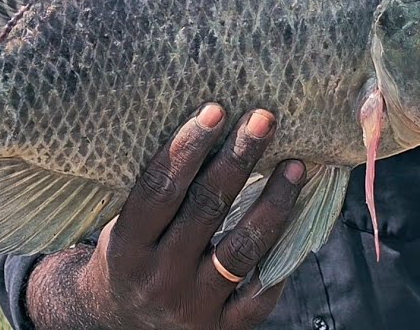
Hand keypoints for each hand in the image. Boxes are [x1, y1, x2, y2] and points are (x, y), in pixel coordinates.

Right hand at [26, 104, 304, 329]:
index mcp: (126, 248)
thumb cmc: (129, 258)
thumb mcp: (124, 228)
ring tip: (296, 165)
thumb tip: (207, 125)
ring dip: (273, 202)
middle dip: (238, 159)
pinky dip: (281, 256)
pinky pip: (261, 291)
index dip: (187, 148)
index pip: (159, 190)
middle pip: (205, 210)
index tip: (215, 110)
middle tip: (264, 119)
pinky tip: (298, 220)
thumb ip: (155, 192)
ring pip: (242, 249)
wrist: (121, 328)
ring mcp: (193, 308)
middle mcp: (159, 278)